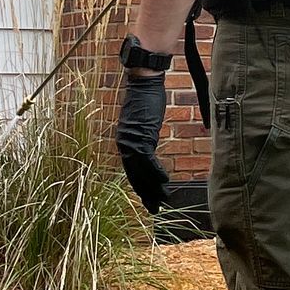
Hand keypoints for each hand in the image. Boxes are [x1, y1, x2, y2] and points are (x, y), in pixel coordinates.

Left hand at [115, 44, 171, 213]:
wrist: (144, 81)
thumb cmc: (145, 98)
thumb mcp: (142, 122)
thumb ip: (143, 137)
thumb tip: (147, 146)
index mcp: (124, 141)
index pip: (131, 170)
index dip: (140, 186)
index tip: (147, 198)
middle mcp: (124, 143)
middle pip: (135, 175)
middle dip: (146, 193)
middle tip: (154, 208)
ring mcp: (132, 141)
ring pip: (142, 172)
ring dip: (154, 188)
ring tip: (162, 200)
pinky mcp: (142, 137)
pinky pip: (150, 162)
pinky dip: (158, 174)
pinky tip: (165, 183)